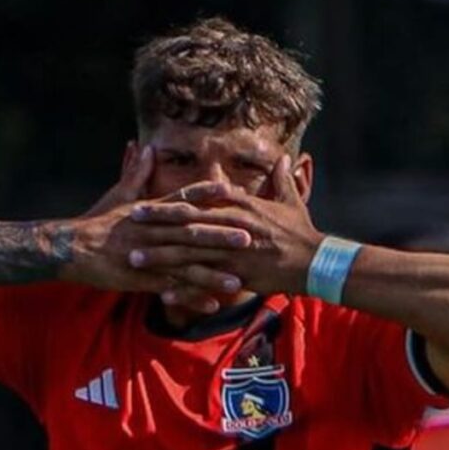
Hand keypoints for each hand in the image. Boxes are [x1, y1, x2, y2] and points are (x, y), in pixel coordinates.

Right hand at [61, 147, 252, 303]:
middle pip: (191, 233)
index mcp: (151, 211)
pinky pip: (169, 289)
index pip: (183, 199)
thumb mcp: (118, 195)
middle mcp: (153, 231)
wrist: (71, 248)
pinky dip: (190, 297)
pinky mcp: (140, 278)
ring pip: (184, 265)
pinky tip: (211, 305)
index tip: (232, 190)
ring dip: (212, 273)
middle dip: (221, 237)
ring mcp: (148, 255)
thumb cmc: (98, 222)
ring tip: (238, 282)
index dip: (207, 194)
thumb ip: (137, 172)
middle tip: (249, 238)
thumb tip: (145, 145)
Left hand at [125, 155, 323, 296]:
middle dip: (157, 223)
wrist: (317, 262)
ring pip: (191, 252)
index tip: (147, 201)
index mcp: (242, 206)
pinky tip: (162, 292)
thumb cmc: (303, 232)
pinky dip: (184, 287)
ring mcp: (235, 251)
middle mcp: (235, 226)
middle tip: (130, 223)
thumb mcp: (292, 202)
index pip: (199, 199)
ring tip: (135, 258)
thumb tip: (284, 157)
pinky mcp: (240, 275)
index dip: (171, 201)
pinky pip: (206, 281)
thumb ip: (282, 179)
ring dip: (160, 255)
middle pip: (188, 222)